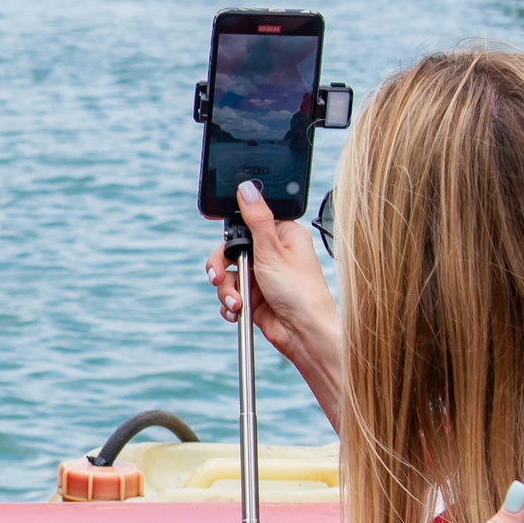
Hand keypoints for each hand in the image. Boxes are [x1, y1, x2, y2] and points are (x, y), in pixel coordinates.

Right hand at [205, 180, 344, 421]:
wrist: (304, 334)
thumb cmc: (300, 292)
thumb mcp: (273, 251)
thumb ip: (256, 219)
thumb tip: (247, 188)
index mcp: (282, 236)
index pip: (246, 225)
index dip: (231, 238)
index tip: (226, 249)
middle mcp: (272, 255)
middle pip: (230, 251)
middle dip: (221, 268)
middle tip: (218, 277)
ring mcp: (262, 277)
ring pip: (228, 275)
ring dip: (226, 290)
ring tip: (236, 303)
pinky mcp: (254, 298)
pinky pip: (230, 295)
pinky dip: (230, 304)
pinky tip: (238, 312)